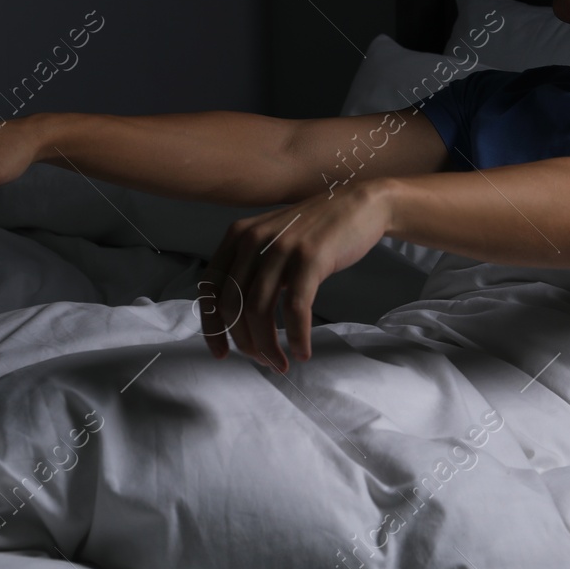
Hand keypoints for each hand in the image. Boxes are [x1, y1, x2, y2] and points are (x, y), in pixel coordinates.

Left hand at [200, 179, 393, 371]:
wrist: (360, 205)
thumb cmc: (317, 230)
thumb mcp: (272, 239)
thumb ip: (251, 267)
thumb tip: (235, 316)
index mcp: (238, 236)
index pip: (210, 290)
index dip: (212, 327)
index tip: (221, 353)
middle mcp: (253, 239)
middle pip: (233, 306)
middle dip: (244, 342)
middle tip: (262, 361)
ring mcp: (281, 248)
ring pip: (260, 311)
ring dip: (268, 346)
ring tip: (281, 363)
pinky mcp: (310, 258)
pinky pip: (295, 309)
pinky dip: (296, 337)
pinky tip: (303, 351)